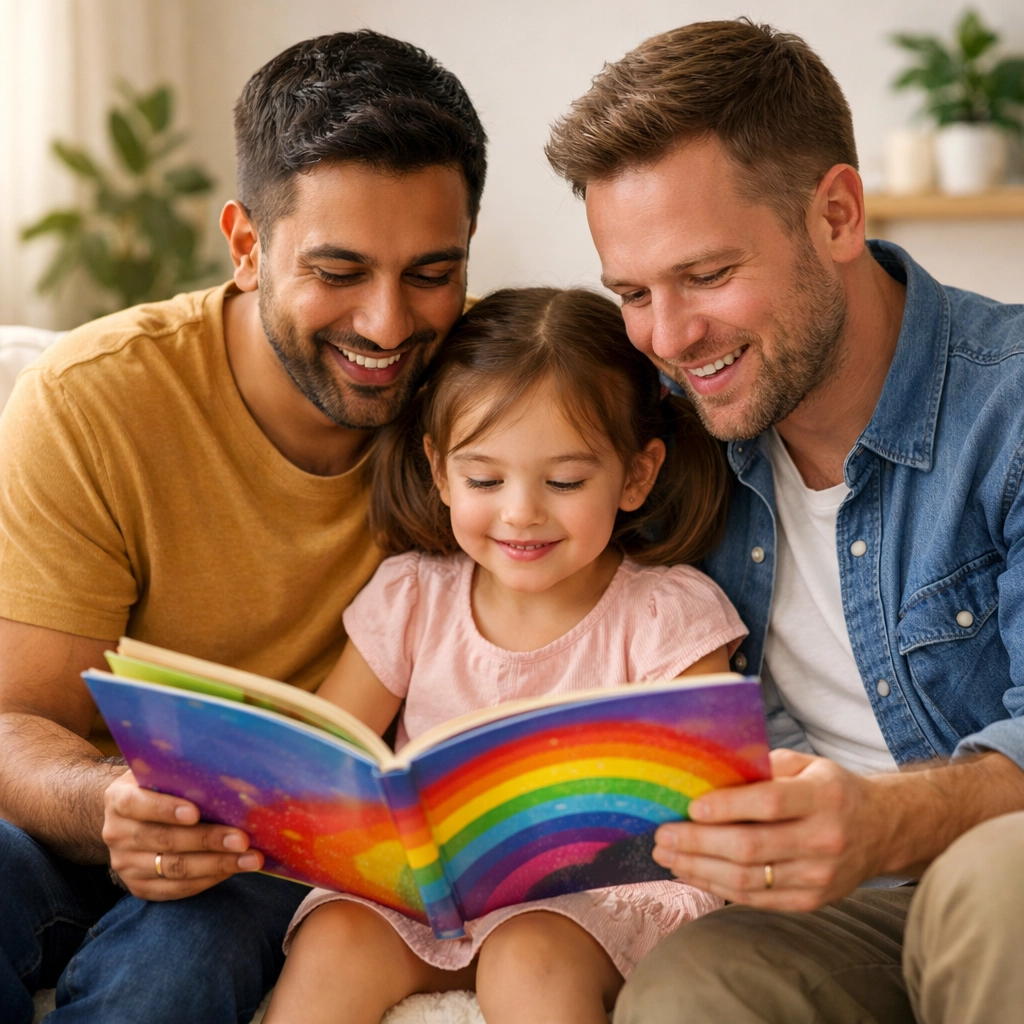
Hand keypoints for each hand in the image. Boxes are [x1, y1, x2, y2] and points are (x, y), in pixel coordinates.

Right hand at [103, 769, 262, 899]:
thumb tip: (228, 776)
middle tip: (242, 840)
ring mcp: (125, 864)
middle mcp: (117, 833)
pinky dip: (207, 880)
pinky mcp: (138, 887)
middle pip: (165, 841)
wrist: (129, 816)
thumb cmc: (158, 786)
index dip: (166, 809)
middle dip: (207, 840)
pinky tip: (233, 870)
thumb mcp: (160, 772)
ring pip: (174, 868)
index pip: (138, 804)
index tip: (195, 813)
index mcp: (119, 799)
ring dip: (217, 864)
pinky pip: (175, 889)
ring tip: (250, 859)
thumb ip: (181, 773)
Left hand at [653, 748, 885, 910]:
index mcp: (823, 798)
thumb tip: (710, 771)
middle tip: (662, 835)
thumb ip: (764, 767)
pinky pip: (756, 898)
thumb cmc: (830, 790)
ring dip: (699, 868)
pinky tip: (692, 872)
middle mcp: (823, 840)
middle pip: (751, 847)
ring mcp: (819, 877)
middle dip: (698, 842)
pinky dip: (718, 886)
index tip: (690, 806)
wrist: (881, 830)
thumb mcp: (806, 764)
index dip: (727, 806)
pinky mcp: (811, 901)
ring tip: (667, 855)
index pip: (770, 804)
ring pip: (748, 878)